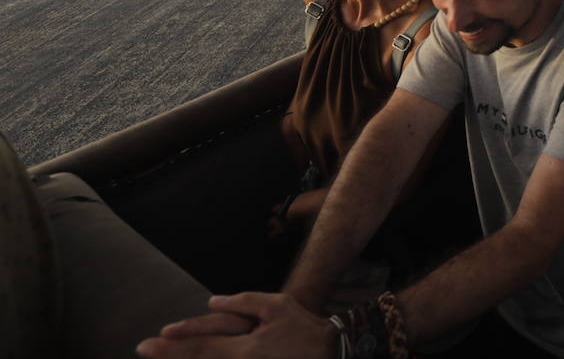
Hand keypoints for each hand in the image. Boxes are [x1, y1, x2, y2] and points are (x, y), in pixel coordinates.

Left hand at [136, 293, 333, 358]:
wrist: (328, 352)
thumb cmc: (303, 327)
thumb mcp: (276, 306)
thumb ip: (243, 302)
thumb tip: (213, 302)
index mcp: (244, 348)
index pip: (200, 347)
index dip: (174, 345)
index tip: (150, 342)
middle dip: (169, 357)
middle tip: (143, 351)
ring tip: (163, 357)